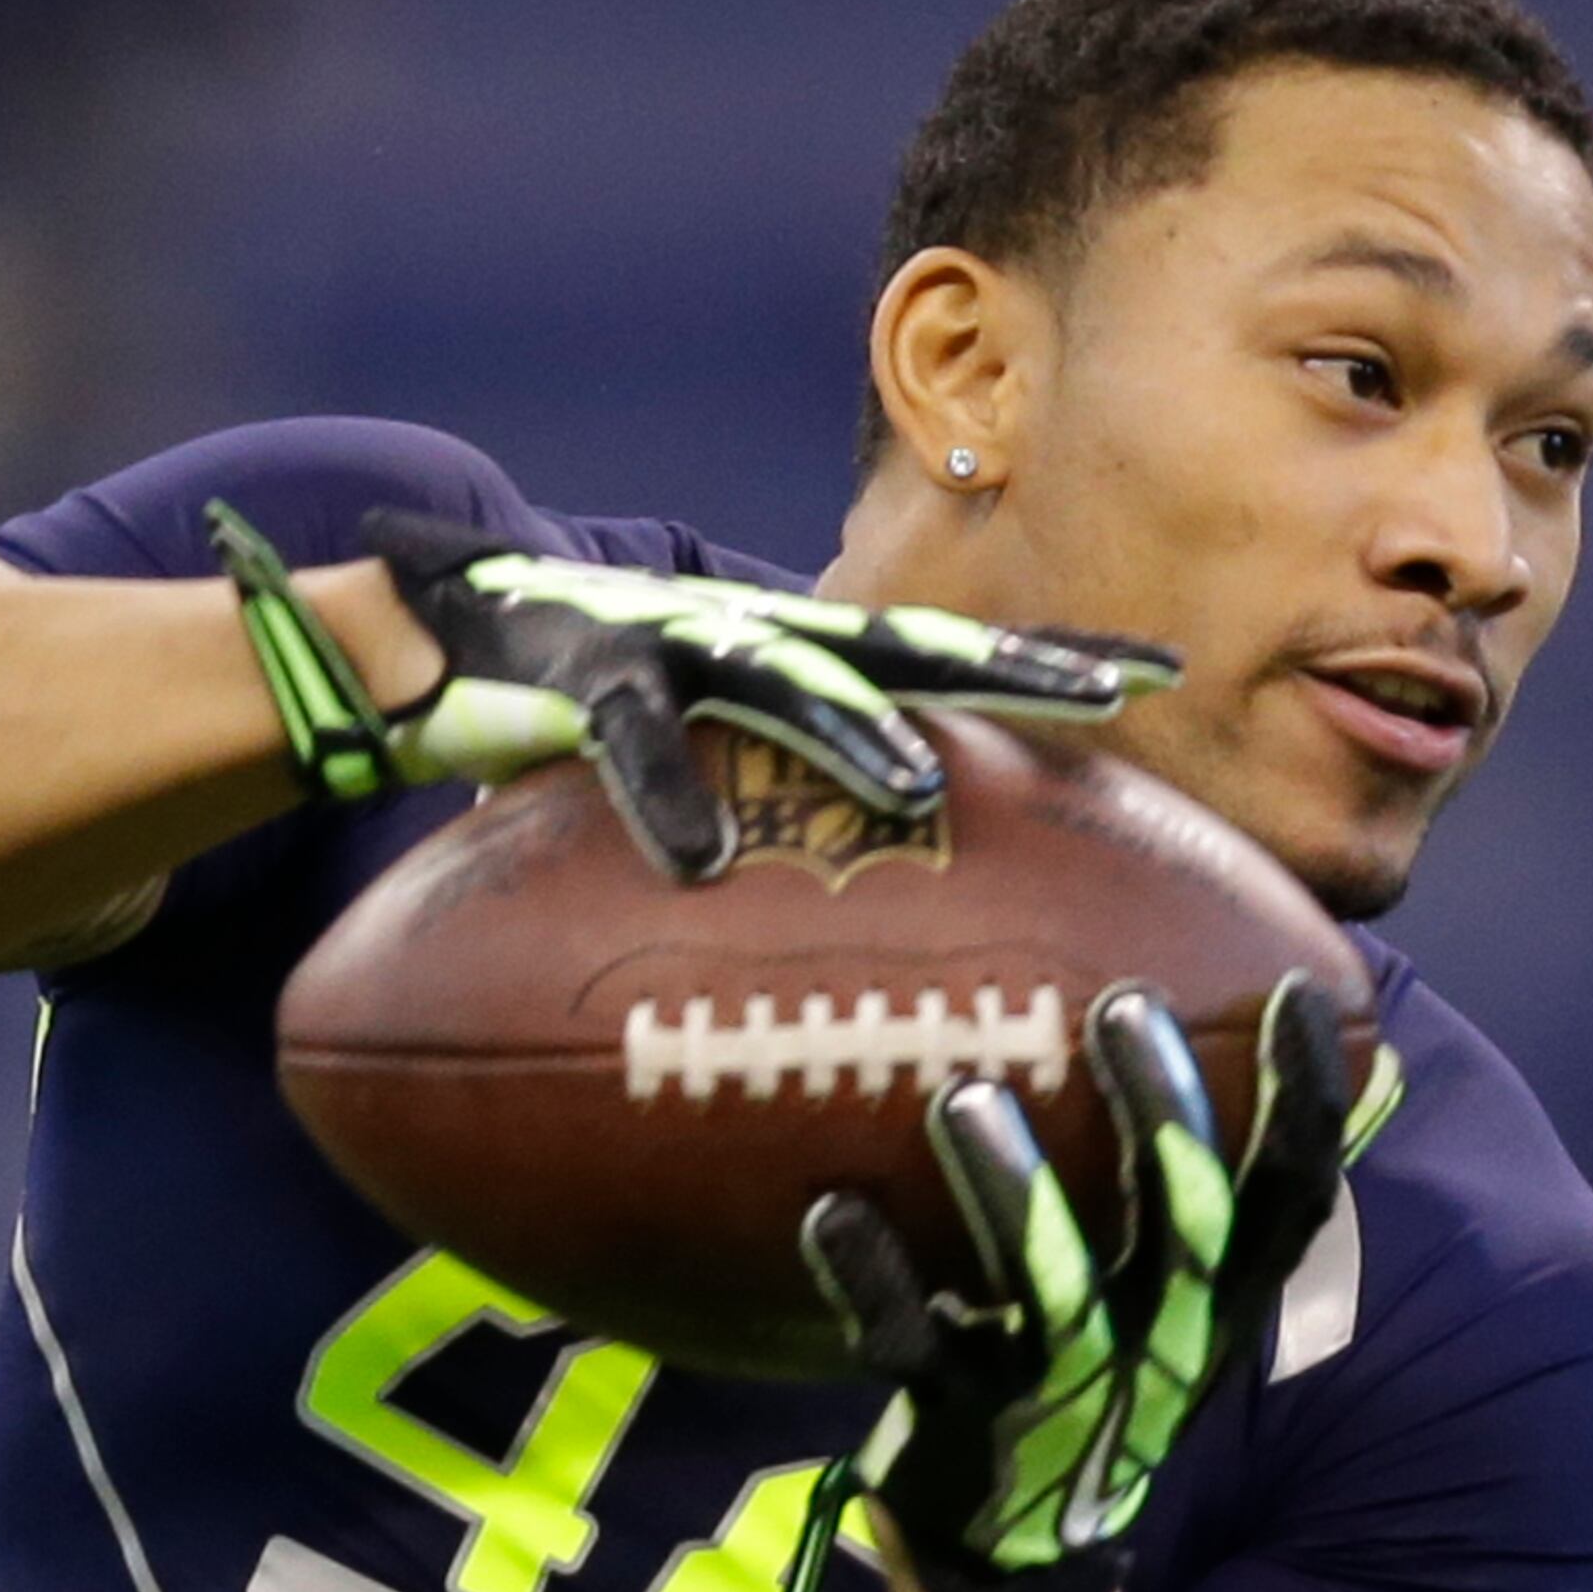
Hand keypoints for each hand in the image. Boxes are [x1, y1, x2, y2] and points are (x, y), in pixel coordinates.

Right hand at [208, 501, 1170, 883]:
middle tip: (1108, 703)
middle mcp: (760, 632)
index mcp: (803, 656)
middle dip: (1011, 667)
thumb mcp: (709, 772)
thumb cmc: (588, 728)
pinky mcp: (579, 674)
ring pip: (788, 677)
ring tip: (916, 789)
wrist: (430, 639)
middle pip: (914, 643)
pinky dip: (667, 798)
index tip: (1162, 679)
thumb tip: (882, 959)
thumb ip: (787, 835)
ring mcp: (674, 642)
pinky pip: (631, 744)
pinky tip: (695, 864)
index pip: (954, 654)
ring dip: (856, 730)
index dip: (1051, 661)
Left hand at [794, 975, 1359, 1591]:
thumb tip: (1204, 1009)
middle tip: (1123, 1002)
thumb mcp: (1159, 1299)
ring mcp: (1056, 1391)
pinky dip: (873, 1280)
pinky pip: (911, 1347)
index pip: (1290, 1205)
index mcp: (1214, 1309)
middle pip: (1184, 1229)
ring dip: (1011, 1190)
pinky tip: (829, 1212)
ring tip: (964, 1097)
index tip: (1296, 992)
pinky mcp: (958, 1423)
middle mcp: (1153, 1346)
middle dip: (1163, 1117)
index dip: (1304, 1107)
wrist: (1010, 1545)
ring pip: (1051, 1288)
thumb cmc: (1085, 1370)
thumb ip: (1181, 1187)